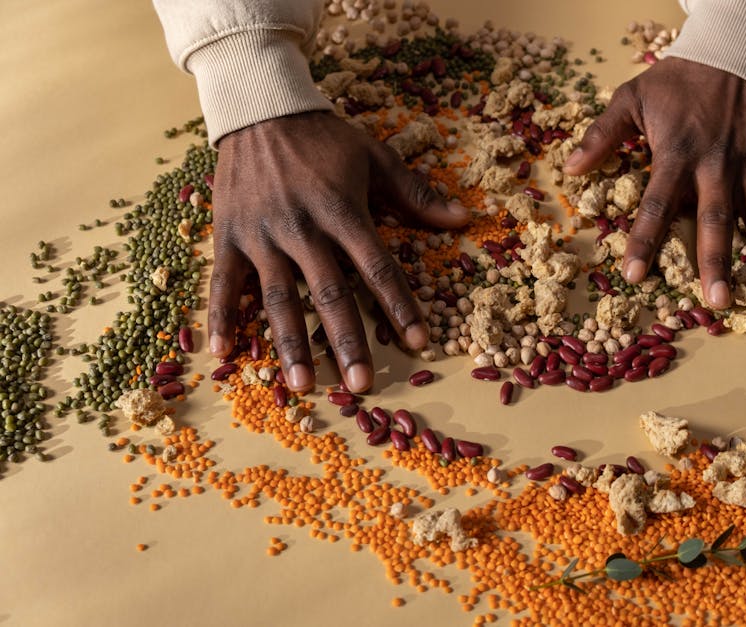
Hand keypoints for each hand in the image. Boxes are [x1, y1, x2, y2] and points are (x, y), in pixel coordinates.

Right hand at [210, 111, 468, 392]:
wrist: (259, 109)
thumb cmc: (324, 138)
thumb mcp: (374, 156)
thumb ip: (416, 193)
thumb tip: (462, 220)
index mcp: (342, 209)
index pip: (376, 266)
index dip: (398, 305)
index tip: (418, 342)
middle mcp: (302, 227)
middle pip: (329, 293)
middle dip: (347, 341)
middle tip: (361, 384)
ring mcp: (261, 235)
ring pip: (277, 297)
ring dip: (291, 343)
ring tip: (303, 385)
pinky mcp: (228, 235)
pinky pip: (222, 282)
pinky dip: (220, 317)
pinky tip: (222, 354)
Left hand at [564, 57, 745, 308]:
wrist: (732, 50)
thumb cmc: (677, 80)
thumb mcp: (631, 98)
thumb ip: (602, 135)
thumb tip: (571, 168)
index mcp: (677, 153)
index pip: (657, 205)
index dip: (644, 241)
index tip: (634, 275)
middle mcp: (717, 164)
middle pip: (717, 220)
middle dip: (716, 262)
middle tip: (716, 302)